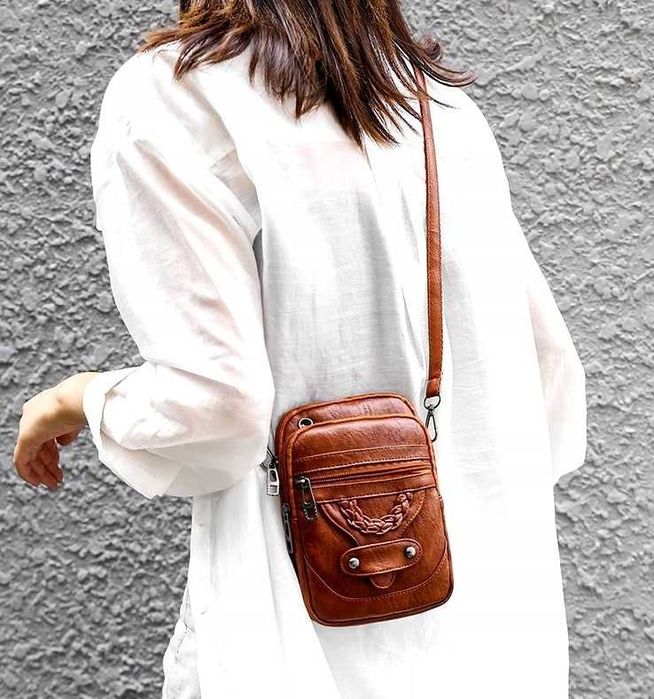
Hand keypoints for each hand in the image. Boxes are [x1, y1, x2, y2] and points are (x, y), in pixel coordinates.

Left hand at [13, 372, 100, 490]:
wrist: (78, 397)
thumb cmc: (82, 403)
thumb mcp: (76, 419)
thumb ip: (67, 431)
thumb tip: (63, 442)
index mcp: (43, 409)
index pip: (44, 436)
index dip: (52, 453)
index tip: (58, 465)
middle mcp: (31, 417)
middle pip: (38, 447)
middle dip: (48, 465)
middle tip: (57, 479)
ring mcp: (27, 427)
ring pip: (30, 456)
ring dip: (42, 472)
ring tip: (53, 483)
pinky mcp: (26, 437)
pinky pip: (21, 460)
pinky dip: (28, 473)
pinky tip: (36, 482)